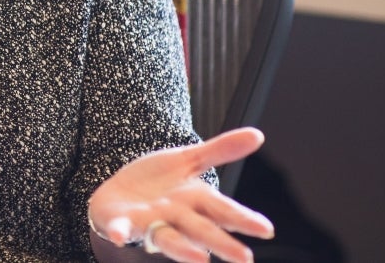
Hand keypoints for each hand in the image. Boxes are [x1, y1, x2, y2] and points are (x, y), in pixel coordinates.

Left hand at [87, 127, 275, 262]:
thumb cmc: (159, 183)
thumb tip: (258, 135)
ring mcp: (149, 222)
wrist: (118, 192)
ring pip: (168, 237)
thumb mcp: (188, 161)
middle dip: (221, 242)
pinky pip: (121, 229)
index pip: (223, 210)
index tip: (266, 229)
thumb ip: (220, 151)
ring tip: (201, 260)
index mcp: (195, 200)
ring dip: (182, 249)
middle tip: (244, 258)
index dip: (243, 218)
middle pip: (201, 229)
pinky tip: (119, 238)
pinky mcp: (122, 222)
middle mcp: (176, 216)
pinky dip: (121, 233)